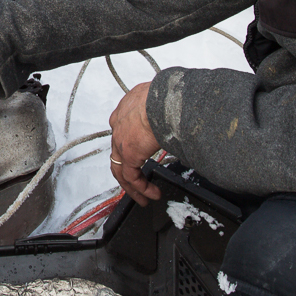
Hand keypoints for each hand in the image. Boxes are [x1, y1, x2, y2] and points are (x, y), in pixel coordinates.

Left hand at [108, 82, 164, 203]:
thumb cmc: (167, 97)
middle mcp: (119, 124)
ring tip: (143, 197)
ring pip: (120, 168)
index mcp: (126, 110)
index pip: (123, 132)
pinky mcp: (127, 154)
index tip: (139, 156)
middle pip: (118, 153)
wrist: (164, 101)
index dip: (129, 147)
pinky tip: (151, 194)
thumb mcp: (161, 105)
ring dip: (131, 185)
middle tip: (136, 183)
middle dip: (127, 170)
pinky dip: (141, 188)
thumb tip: (178, 123)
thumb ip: (163, 116)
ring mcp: (120, 140)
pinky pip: (131, 177)